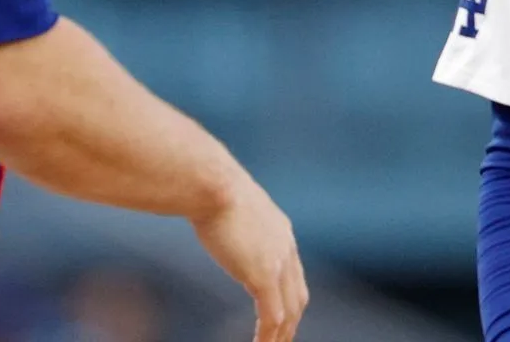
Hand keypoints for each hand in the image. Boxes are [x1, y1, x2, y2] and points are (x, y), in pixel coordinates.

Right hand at [193, 172, 308, 341]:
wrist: (213, 184)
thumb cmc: (212, 189)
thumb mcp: (231, 208)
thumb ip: (234, 223)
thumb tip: (217, 224)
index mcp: (281, 231)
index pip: (294, 274)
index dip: (288, 298)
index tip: (281, 318)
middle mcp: (286, 246)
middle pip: (297, 296)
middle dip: (290, 323)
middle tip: (280, 341)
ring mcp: (278, 261)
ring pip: (289, 312)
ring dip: (280, 337)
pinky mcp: (264, 274)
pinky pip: (272, 316)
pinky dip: (268, 337)